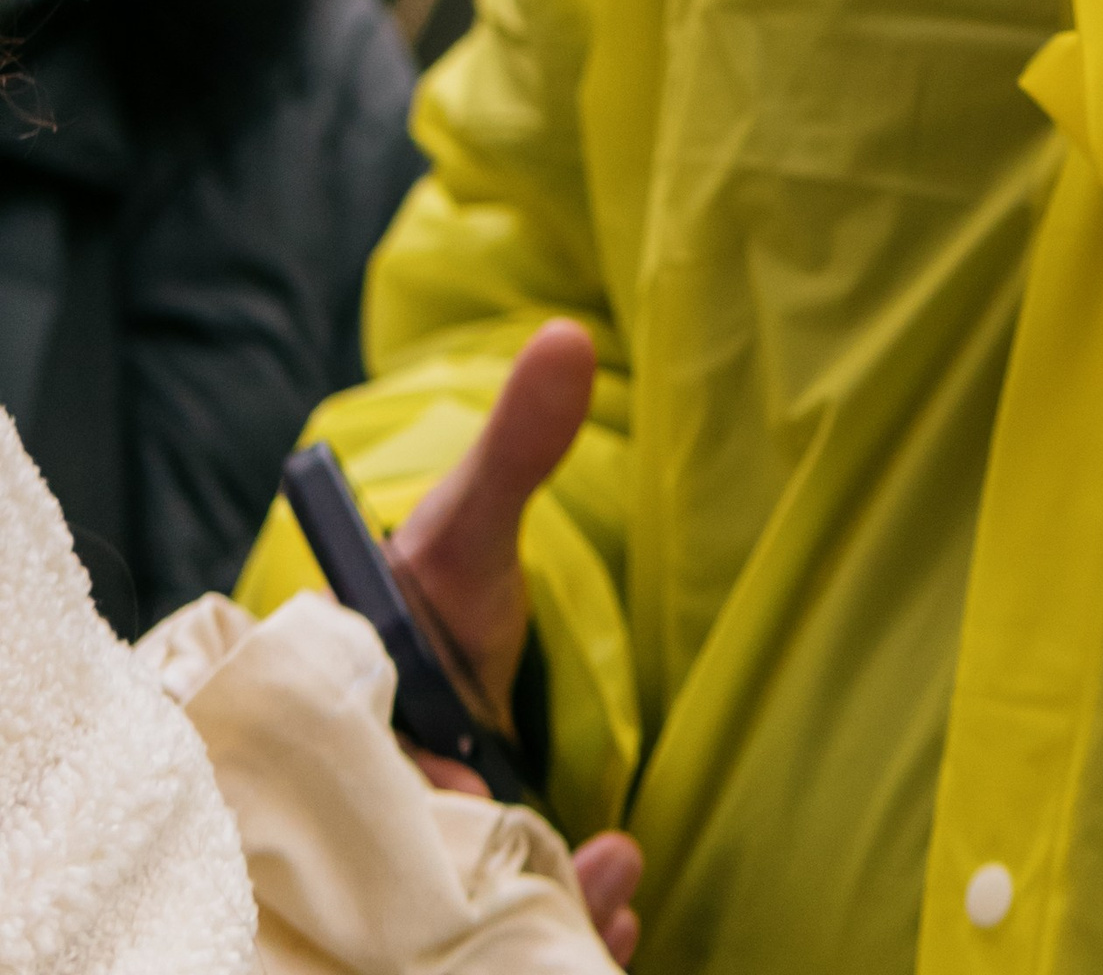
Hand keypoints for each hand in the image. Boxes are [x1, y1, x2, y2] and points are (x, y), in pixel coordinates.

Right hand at [390, 321, 644, 951]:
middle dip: (500, 881)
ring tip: (620, 890)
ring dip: (548, 913)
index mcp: (330, 733)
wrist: (449, 650)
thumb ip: (515, 450)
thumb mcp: (474, 527)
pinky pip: (500, 931)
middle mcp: (363, 811)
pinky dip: (559, 926)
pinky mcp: (467, 888)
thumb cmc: (440, 591)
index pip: (356, 791)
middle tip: (599, 871)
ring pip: (463, 920)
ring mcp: (418, 857)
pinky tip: (617, 908)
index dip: (421, 800)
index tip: (474, 788)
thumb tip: (567, 338)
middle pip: (412, 880)